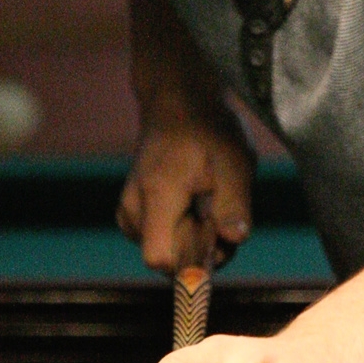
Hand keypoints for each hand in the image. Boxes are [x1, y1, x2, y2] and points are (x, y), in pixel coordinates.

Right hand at [117, 109, 253, 272]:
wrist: (180, 101)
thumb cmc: (209, 129)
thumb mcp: (234, 162)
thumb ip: (234, 203)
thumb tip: (233, 239)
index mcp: (157, 196)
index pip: (159, 259)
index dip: (192, 261)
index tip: (215, 234)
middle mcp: (133, 207)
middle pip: (166, 258)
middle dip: (198, 247)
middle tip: (219, 210)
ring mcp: (128, 209)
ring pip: (164, 249)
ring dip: (191, 236)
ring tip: (207, 200)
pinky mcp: (131, 210)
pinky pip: (159, 237)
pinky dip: (180, 228)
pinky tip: (194, 202)